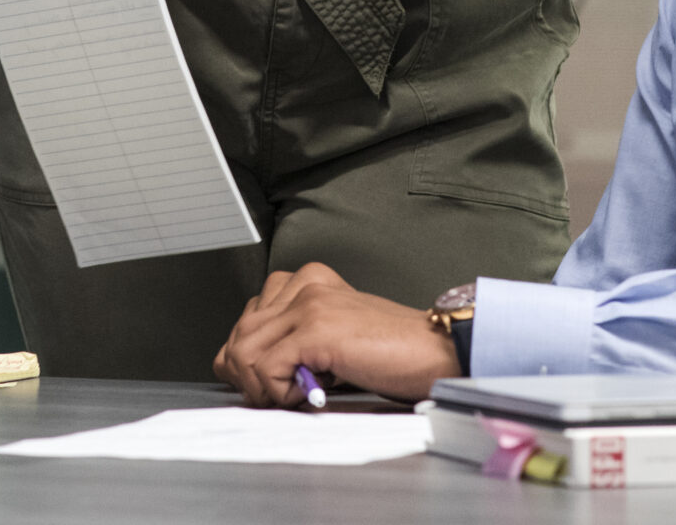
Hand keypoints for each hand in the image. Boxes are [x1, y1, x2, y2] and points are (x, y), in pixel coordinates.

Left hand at [214, 263, 461, 404]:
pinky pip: (266, 369)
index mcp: (307, 281)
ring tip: (297, 394)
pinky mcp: (317, 329)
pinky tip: (311, 393)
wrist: (437, 353)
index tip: (276, 381)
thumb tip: (241, 368)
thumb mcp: (330, 342)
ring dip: (263, 387)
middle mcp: (304, 285)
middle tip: (283, 394)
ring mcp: (309, 304)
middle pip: (238, 336)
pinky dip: (280, 393)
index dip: (250, 360)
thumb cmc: (393, 353)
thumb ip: (290, 342)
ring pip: (243, 352)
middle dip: (250, 377)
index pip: (245, 319)